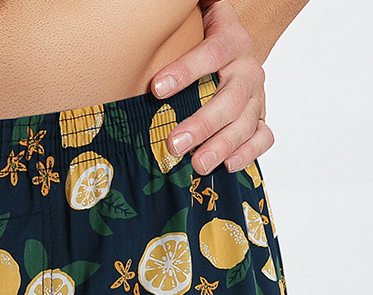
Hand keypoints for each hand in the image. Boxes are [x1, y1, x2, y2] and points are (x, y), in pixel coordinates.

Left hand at [151, 0, 272, 175]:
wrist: (233, 46)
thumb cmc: (200, 39)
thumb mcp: (193, 20)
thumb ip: (178, 17)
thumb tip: (146, 14)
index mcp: (230, 41)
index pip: (211, 53)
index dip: (185, 71)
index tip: (156, 89)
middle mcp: (247, 70)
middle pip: (230, 98)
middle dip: (202, 124)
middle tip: (173, 143)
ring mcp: (256, 96)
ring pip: (245, 122)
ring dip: (222, 146)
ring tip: (197, 164)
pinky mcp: (259, 117)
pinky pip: (262, 137)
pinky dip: (249, 153)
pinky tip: (228, 166)